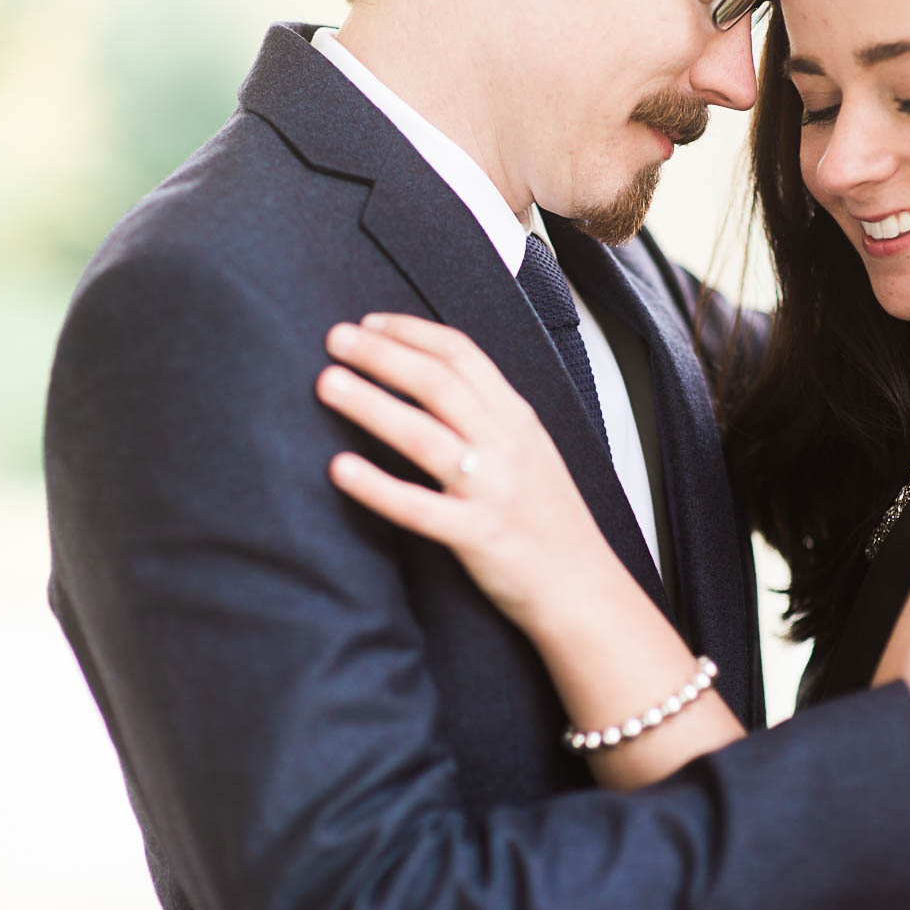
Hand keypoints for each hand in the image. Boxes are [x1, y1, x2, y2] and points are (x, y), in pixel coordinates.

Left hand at [315, 313, 627, 624]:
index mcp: (516, 417)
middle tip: (333, 339)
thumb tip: (430, 378)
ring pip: (425, 436)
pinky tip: (339, 469)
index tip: (368, 323)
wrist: (582, 586)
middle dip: (381, 355)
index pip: (462, 354)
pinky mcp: (476, 536)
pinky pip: (419, 508)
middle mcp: (505, 445)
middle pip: (437, 383)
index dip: (411, 332)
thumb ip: (486, 414)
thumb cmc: (547, 518)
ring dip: (372, 405)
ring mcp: (492, 490)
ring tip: (327, 383)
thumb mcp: (527, 449)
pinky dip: (378, 486)